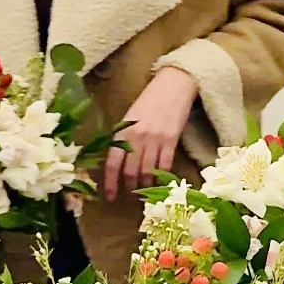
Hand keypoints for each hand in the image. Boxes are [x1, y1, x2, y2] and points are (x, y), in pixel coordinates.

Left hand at [104, 68, 198, 201]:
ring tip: (145, 193)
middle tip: (131, 197)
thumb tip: (118, 164)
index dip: (110, 183)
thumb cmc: (149, 101)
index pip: (113, 164)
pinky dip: (162, 177)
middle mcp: (137, 137)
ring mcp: (155, 139)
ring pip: (148, 172)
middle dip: (130, 188)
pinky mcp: (171, 140)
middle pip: (131, 172)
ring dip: (146, 186)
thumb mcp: (129, 119)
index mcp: (122, 132)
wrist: (173, 86)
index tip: (110, 197)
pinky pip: (165, 165)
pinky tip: (160, 183)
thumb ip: (123, 139)